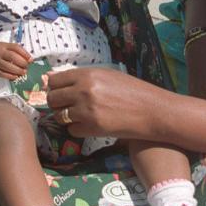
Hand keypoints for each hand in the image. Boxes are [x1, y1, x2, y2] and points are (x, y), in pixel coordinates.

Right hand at [0, 42, 31, 78]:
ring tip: (23, 72)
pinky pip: (2, 74)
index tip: (31, 59)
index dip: (25, 54)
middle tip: (27, 66)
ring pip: (8, 67)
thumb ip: (14, 50)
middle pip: (13, 57)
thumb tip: (27, 58)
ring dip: (18, 71)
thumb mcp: (3, 45)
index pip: (16, 48)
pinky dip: (10, 76)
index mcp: (2, 45)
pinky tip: (16, 76)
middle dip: (22, 63)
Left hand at [47, 68, 161, 138]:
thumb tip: (55, 80)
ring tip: (80, 116)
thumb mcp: (107, 75)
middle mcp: (84, 91)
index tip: (60, 92)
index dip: (54, 88)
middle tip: (67, 107)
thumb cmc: (132, 91)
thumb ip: (83, 78)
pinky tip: (90, 125)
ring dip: (66, 118)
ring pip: (59, 116)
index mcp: (87, 75)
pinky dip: (78, 129)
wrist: (152, 110)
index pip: (54, 81)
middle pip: (52, 99)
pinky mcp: (93, 128)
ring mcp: (87, 111)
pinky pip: (72, 130)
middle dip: (57, 104)